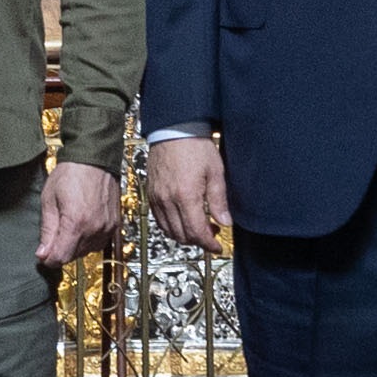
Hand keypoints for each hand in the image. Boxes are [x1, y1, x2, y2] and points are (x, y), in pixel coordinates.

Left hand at [37, 155, 122, 267]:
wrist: (94, 158)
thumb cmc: (71, 173)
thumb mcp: (49, 199)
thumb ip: (47, 230)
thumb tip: (43, 253)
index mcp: (76, 223)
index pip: (61, 257)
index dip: (49, 259)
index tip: (43, 254)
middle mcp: (95, 228)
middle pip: (74, 256)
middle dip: (61, 250)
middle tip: (53, 235)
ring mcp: (107, 227)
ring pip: (87, 251)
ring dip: (75, 246)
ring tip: (68, 225)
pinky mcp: (115, 224)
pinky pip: (100, 242)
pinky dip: (89, 240)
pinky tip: (82, 226)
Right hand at [145, 132, 230, 252]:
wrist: (174, 130)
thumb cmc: (195, 146)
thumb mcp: (215, 172)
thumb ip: (219, 200)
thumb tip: (225, 221)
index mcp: (186, 196)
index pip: (196, 233)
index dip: (209, 244)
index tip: (218, 247)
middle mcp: (168, 200)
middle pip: (182, 236)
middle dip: (199, 240)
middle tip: (212, 233)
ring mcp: (157, 198)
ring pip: (169, 231)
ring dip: (185, 235)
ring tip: (199, 225)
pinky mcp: (151, 194)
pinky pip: (159, 220)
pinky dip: (171, 226)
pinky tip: (183, 218)